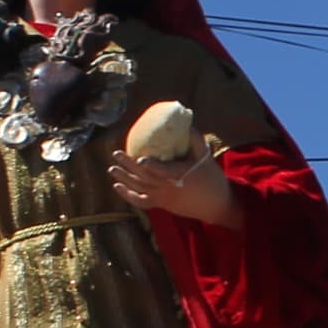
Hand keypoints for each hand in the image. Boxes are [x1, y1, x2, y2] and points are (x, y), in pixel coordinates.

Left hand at [111, 147, 237, 227]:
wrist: (215, 205)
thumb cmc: (211, 178)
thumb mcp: (205, 157)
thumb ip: (195, 140)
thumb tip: (185, 123)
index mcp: (180, 176)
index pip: (163, 171)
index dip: (151, 166)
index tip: (139, 158)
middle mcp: (168, 188)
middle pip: (145, 178)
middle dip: (129, 166)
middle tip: (116, 153)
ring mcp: (163, 198)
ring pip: (140, 189)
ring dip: (124, 179)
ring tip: (112, 169)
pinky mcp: (162, 205)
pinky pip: (141, 202)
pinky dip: (128, 195)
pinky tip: (117, 186)